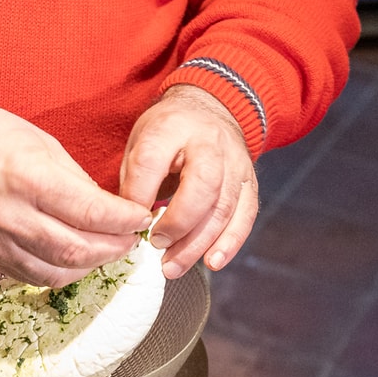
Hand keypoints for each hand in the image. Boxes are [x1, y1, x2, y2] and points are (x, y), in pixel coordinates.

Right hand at [0, 83, 152, 287]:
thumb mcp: (37, 140)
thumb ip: (73, 179)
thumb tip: (103, 208)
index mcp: (27, 178)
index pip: (91, 213)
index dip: (125, 221)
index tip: (141, 218)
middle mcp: (10, 216)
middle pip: (78, 251)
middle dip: (114, 248)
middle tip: (131, 240)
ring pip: (56, 273)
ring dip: (89, 267)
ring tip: (105, 252)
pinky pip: (29, 277)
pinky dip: (58, 274)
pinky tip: (72, 262)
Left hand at [119, 84, 258, 278]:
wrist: (210, 110)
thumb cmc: (167, 135)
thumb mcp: (140, 143)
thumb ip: (133, 180)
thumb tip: (128, 224)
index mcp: (171, 128)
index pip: (151, 161)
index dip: (138, 195)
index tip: (129, 222)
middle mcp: (209, 143)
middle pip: (201, 186)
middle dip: (177, 223)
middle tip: (156, 245)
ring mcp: (235, 163)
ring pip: (223, 207)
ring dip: (198, 243)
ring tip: (173, 267)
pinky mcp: (249, 182)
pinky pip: (245, 215)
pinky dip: (230, 242)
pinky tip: (212, 262)